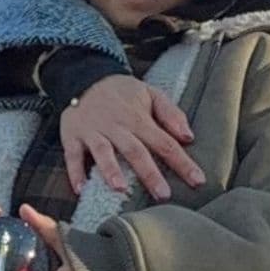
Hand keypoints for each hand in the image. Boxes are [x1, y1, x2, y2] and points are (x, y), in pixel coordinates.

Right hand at [60, 74, 203, 197]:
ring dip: (110, 169)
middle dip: (149, 173)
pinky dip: (75, 171)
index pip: (164, 142)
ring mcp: (93, 131)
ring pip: (102, 151)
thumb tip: (189, 137)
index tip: (197, 181)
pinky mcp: (72, 135)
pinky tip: (81, 188)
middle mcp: (117, 126)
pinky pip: (72, 154)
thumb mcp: (151, 94)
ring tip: (120, 188)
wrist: (85, 76)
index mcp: (139, 119)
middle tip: (163, 194)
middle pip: (135, 151)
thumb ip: (171, 114)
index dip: (181, 162)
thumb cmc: (123, 92)